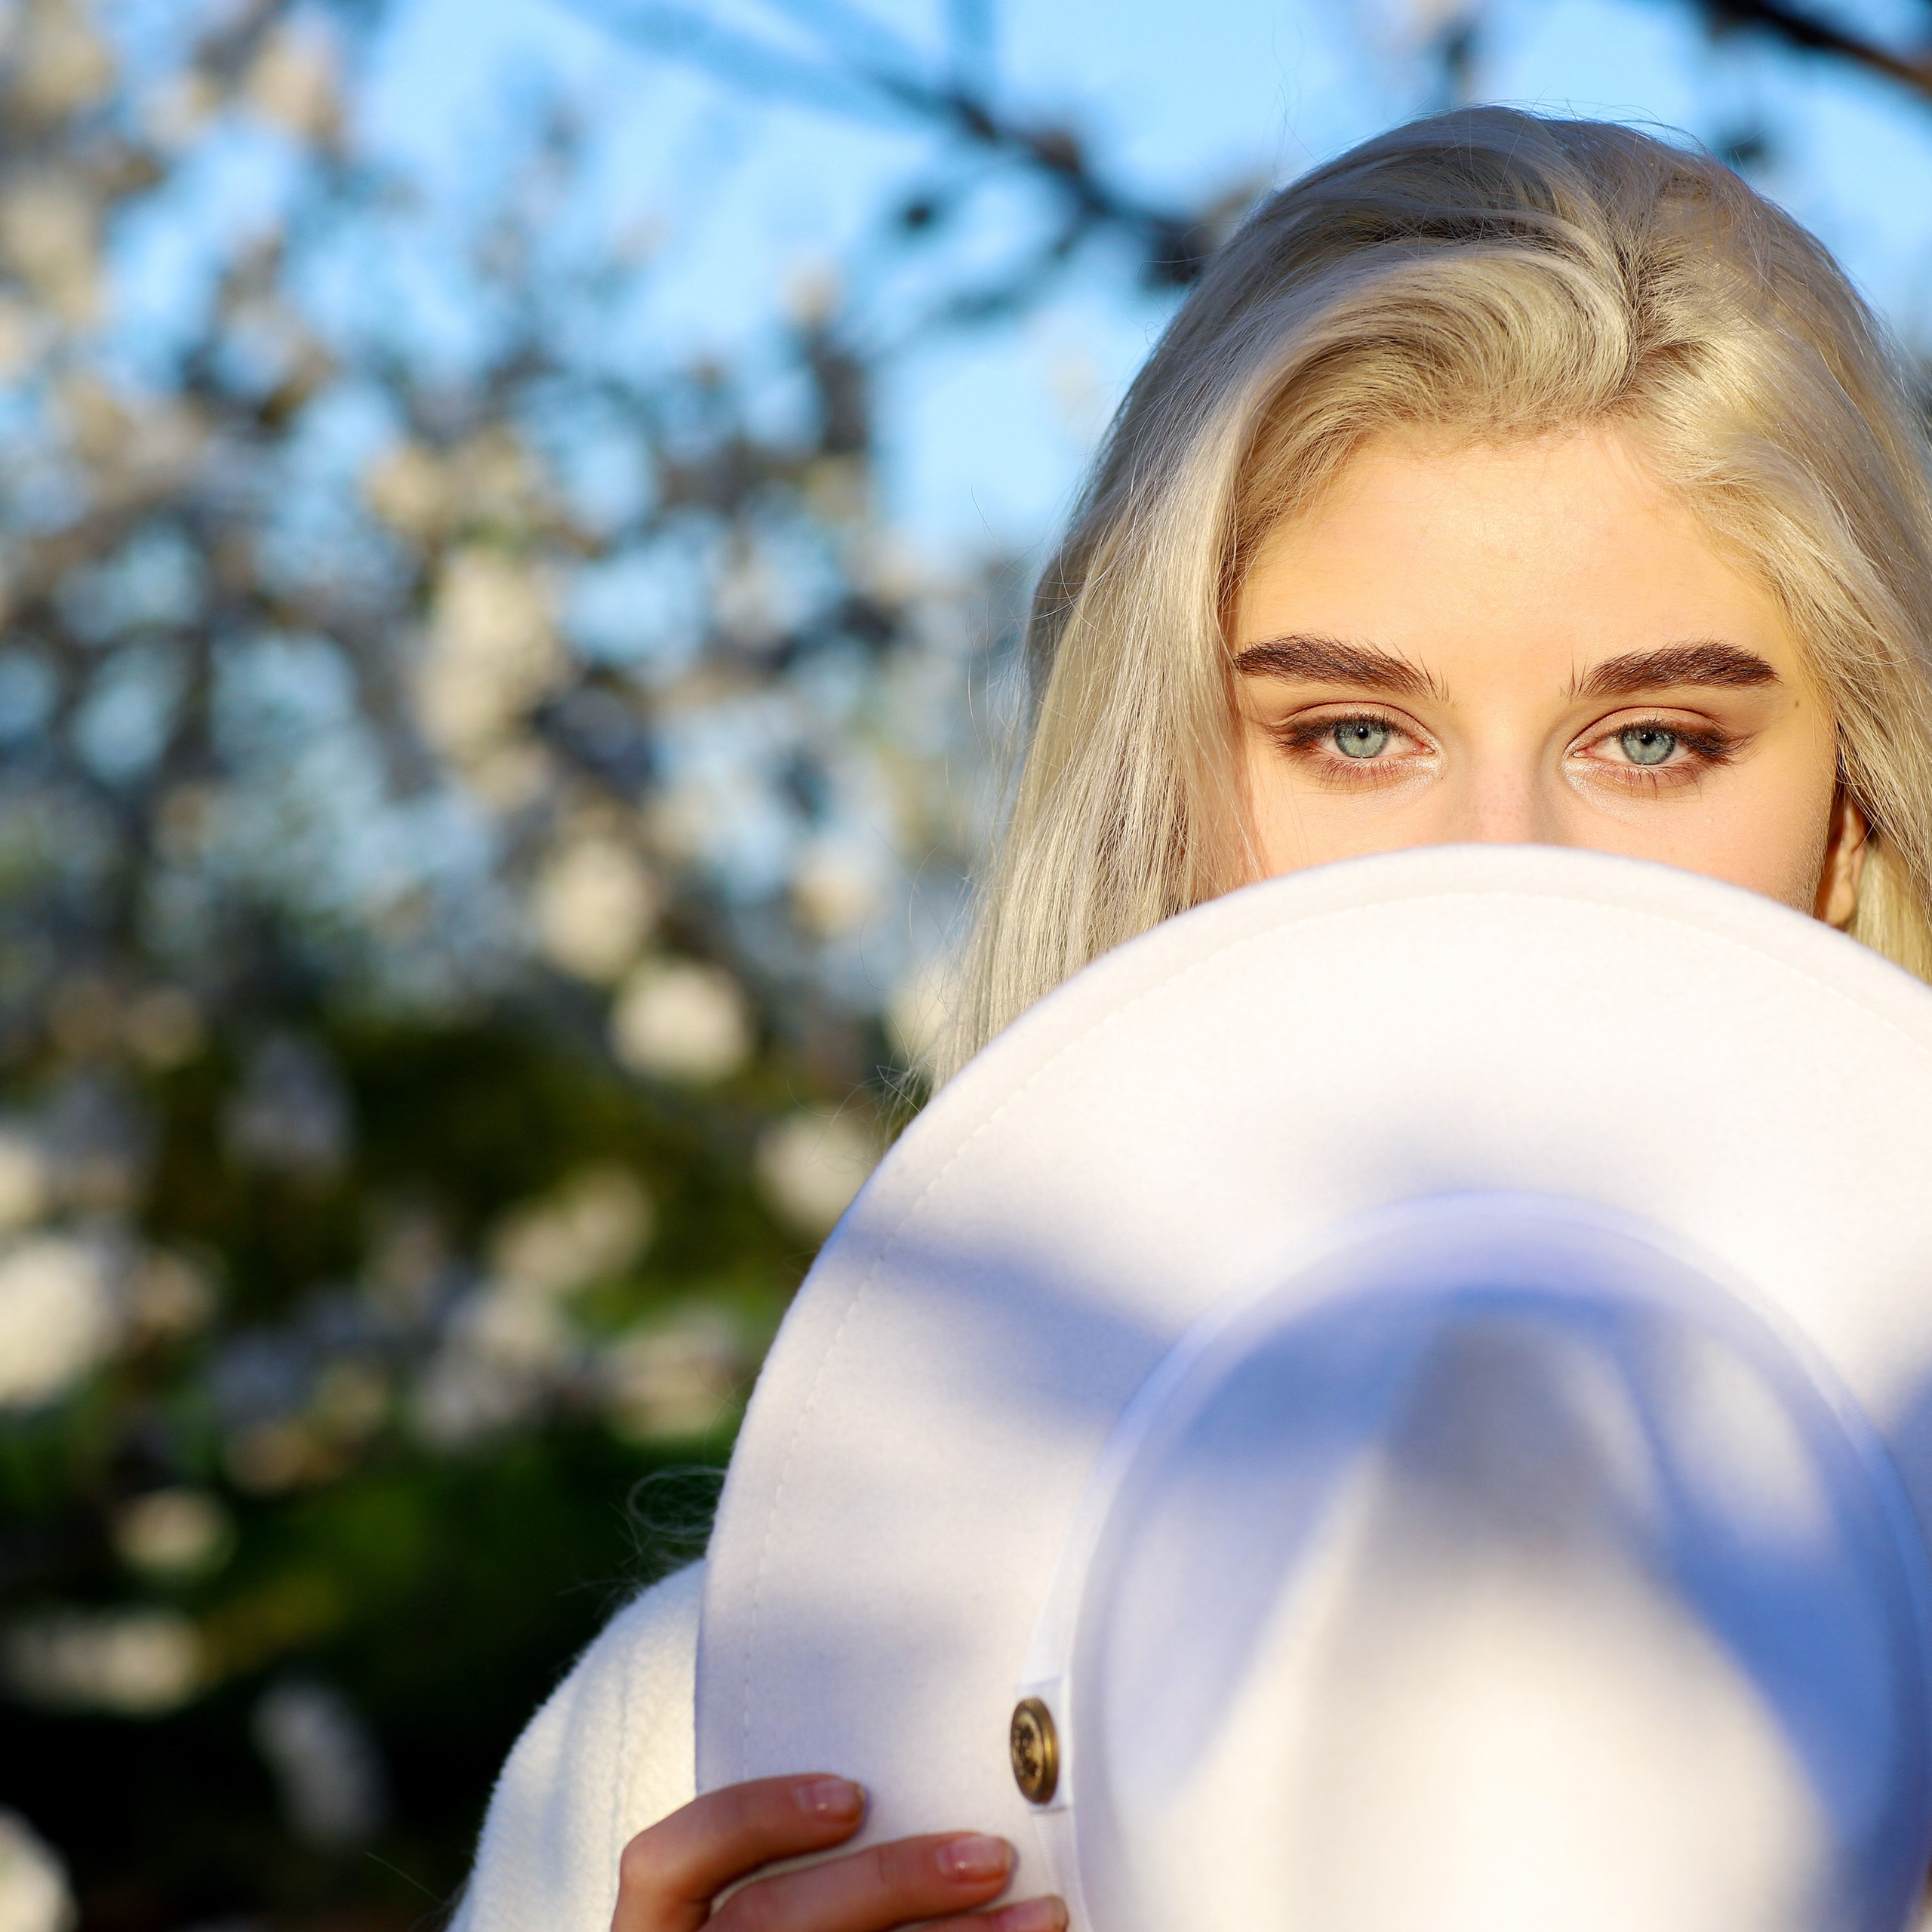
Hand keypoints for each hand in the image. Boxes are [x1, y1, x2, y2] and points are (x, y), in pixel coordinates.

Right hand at [610, 1773, 1066, 1931]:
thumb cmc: (787, 1926)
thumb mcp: (754, 1900)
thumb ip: (796, 1861)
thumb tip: (900, 1789)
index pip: (665, 1861)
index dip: (754, 1819)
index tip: (852, 1796)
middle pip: (771, 1922)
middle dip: (889, 1882)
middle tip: (989, 1856)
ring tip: (1040, 1916)